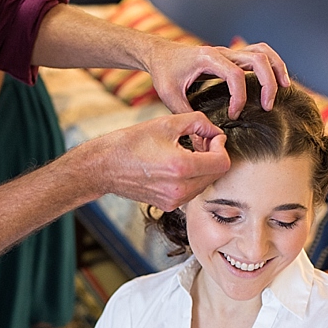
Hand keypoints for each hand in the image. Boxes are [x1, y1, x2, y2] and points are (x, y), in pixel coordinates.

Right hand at [93, 111, 228, 211]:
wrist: (105, 167)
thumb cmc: (130, 144)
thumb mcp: (167, 123)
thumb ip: (198, 122)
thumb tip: (214, 131)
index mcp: (181, 168)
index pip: (222, 162)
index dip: (221, 146)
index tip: (211, 137)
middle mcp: (180, 189)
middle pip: (216, 174)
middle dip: (213, 156)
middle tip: (199, 142)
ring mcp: (174, 200)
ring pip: (206, 184)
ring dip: (203, 167)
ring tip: (187, 152)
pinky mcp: (168, 205)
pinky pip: (192, 191)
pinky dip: (192, 178)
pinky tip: (178, 166)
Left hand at [147, 40, 288, 116]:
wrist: (161, 54)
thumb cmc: (164, 73)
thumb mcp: (169, 96)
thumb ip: (186, 116)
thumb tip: (201, 142)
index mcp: (207, 58)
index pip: (234, 75)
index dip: (239, 97)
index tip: (234, 115)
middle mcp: (222, 51)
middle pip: (257, 59)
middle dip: (268, 83)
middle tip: (267, 107)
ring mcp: (229, 51)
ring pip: (262, 52)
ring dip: (276, 69)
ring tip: (284, 89)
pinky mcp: (232, 55)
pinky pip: (259, 53)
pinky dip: (272, 64)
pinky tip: (277, 81)